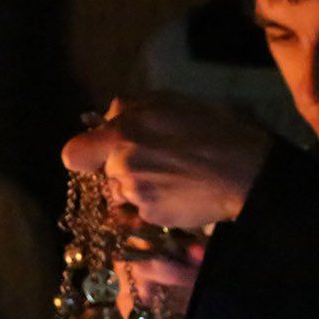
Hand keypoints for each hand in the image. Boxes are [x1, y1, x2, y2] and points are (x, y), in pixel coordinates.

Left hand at [61, 94, 271, 228]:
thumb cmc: (213, 129)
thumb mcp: (171, 103)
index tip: (101, 156)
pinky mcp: (150, 215)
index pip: (73, 155)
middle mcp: (121, 162)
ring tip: (174, 180)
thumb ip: (132, 110)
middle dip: (123, 171)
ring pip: (123, 195)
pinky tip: (181, 195)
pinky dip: (156, 208)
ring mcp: (135, 192)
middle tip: (158, 165)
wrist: (245, 169)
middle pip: (105, 175)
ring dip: (140, 190)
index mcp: (121, 130)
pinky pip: (142, 214)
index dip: (86, 158)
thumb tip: (105, 119)